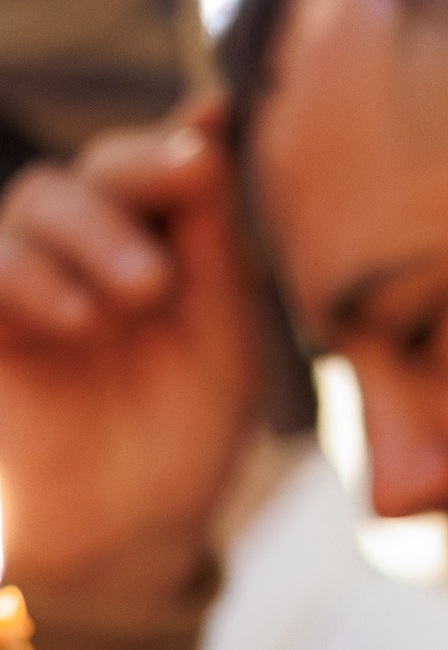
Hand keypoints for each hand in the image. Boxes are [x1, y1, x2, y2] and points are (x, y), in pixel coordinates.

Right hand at [0, 103, 262, 602]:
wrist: (133, 531)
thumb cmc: (183, 429)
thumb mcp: (221, 329)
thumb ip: (211, 233)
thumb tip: (210, 118)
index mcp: (141, 236)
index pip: (143, 166)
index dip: (166, 150)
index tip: (207, 144)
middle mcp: (78, 244)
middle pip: (83, 174)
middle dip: (128, 196)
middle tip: (167, 264)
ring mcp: (26, 277)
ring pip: (31, 206)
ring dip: (84, 239)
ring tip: (137, 297)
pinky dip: (23, 276)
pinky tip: (75, 317)